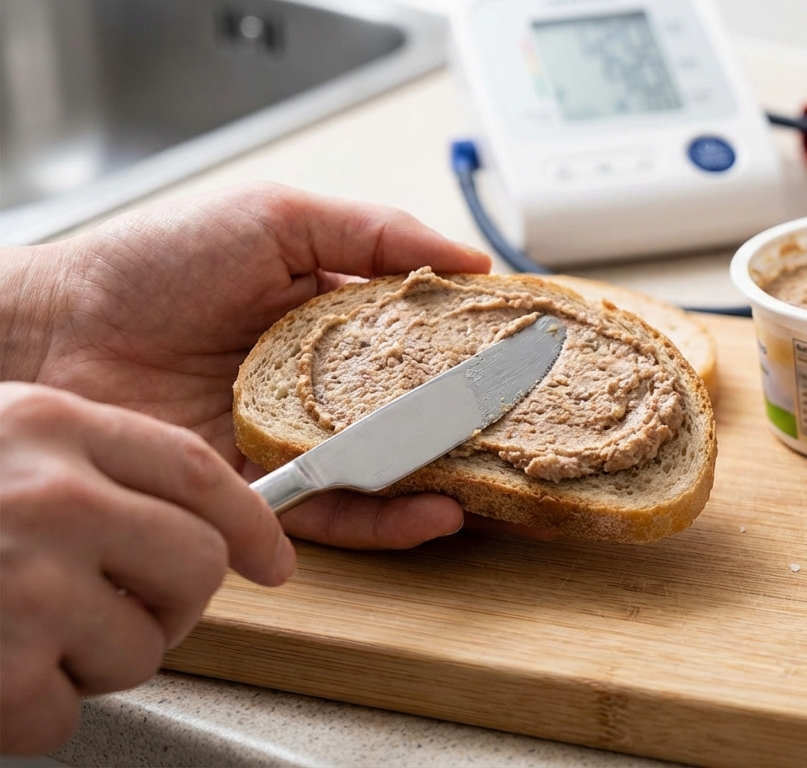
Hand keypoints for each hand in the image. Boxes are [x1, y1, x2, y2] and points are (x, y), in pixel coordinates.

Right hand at [0, 383, 294, 754]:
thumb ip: (78, 462)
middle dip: (172, 603)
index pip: (195, 471)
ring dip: (94, 661)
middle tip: (123, 610)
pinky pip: (66, 716)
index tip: (272, 559)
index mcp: (47, 427)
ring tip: (24, 635)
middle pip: (195, 567)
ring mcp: (20, 586)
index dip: (249, 522)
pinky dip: (28, 713)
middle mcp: (48, 498)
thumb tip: (195, 516)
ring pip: (144, 649)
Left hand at [1, 182, 494, 547]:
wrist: (56, 331)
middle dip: (472, 419)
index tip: (525, 349)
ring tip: (496, 477)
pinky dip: (390, 519)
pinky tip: (435, 511)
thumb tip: (474, 261)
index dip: (474, 342)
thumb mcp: (277, 219)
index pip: (423, 332)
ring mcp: (296, 435)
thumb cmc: (156, 263)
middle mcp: (322, 379)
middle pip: (415, 406)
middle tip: (528, 426)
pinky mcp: (264, 488)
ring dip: (447, 475)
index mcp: (332, 312)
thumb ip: (376, 233)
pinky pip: (339, 511)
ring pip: (389, 465)